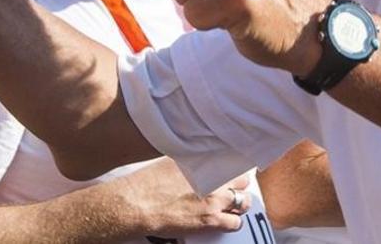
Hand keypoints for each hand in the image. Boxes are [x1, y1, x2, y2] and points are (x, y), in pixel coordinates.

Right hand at [122, 159, 249, 236]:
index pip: (233, 159)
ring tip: (231, 206)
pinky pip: (235, 223)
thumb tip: (197, 157)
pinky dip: (232, 223)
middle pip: (242, 179)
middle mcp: (213, 176)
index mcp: (204, 159)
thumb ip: (190, 158)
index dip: (234, 167)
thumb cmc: (147, 182)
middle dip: (238, 185)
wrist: (137, 203)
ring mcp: (214, 198)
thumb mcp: (171, 159)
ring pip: (244, 201)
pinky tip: (224, 222)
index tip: (233, 170)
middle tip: (232, 189)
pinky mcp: (210, 219)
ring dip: (239, 204)